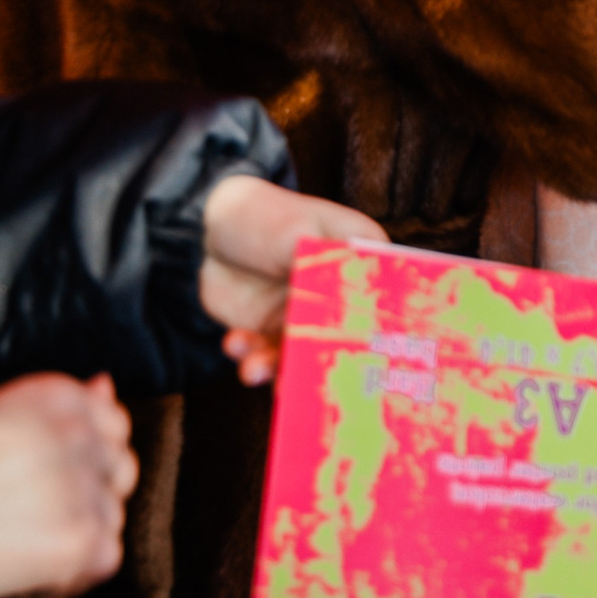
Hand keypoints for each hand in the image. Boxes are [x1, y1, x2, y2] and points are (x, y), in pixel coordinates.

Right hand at [0, 374, 136, 597]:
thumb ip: (54, 405)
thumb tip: (105, 386)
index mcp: (50, 398)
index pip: (110, 422)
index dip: (86, 456)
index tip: (58, 474)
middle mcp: (73, 434)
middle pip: (118, 468)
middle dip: (85, 494)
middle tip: (33, 515)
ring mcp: (78, 486)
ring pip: (111, 514)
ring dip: (76, 533)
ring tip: (21, 542)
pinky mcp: (78, 539)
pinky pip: (107, 557)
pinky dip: (75, 573)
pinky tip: (37, 571)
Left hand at [202, 176, 386, 386]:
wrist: (211, 228)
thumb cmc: (265, 216)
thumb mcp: (299, 231)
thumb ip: (327, 260)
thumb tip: (360, 292)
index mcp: (363, 263)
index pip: (385, 301)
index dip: (381, 331)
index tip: (370, 357)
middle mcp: (340, 296)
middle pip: (346, 338)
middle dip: (325, 363)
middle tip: (308, 381)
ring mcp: (306, 317)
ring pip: (304, 355)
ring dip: (280, 368)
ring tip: (255, 370)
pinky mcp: (274, 333)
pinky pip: (270, 358)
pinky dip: (253, 360)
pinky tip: (235, 344)